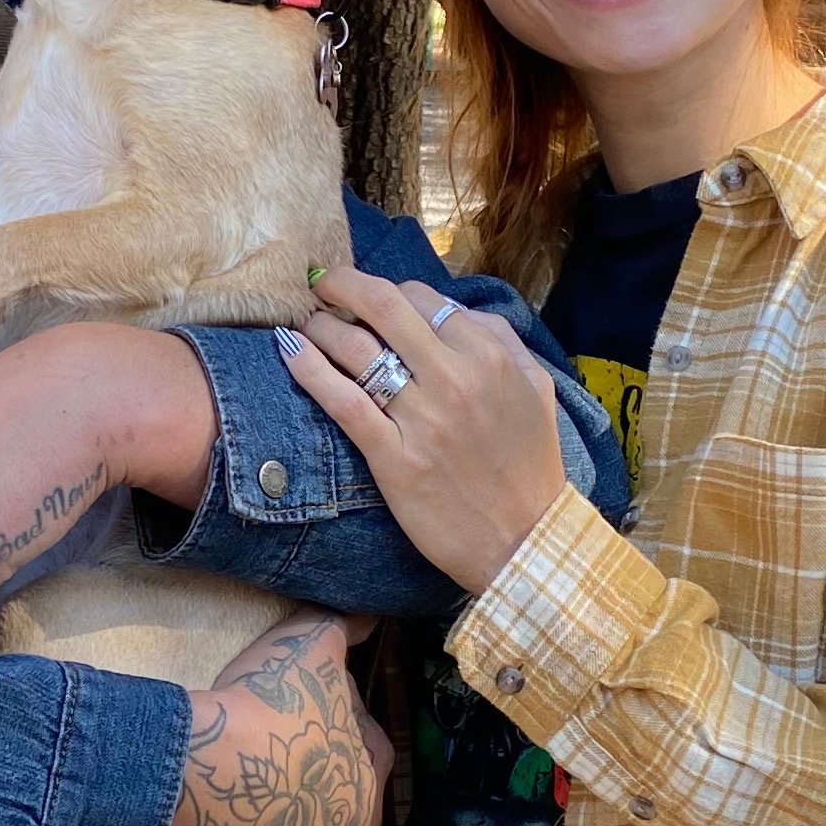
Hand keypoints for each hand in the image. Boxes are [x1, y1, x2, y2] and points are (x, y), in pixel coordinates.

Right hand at [163, 612, 391, 825]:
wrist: (220, 777)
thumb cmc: (272, 708)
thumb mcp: (309, 644)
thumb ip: (341, 625)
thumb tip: (369, 614)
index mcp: (371, 767)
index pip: (366, 745)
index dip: (336, 727)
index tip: (302, 718)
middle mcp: (356, 825)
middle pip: (339, 801)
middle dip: (313, 784)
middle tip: (271, 762)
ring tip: (248, 803)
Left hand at [276, 267, 569, 594]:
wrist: (523, 540)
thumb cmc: (529, 466)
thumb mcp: (536, 389)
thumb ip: (502, 340)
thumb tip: (456, 309)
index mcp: (489, 355)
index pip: (421, 298)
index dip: (385, 292)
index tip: (365, 300)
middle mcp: (455, 378)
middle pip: (382, 306)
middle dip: (342, 286)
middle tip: (321, 287)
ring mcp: (422, 418)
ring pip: (355, 348)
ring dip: (321, 326)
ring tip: (308, 325)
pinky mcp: (394, 459)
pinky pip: (342, 401)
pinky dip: (309, 368)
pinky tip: (289, 350)